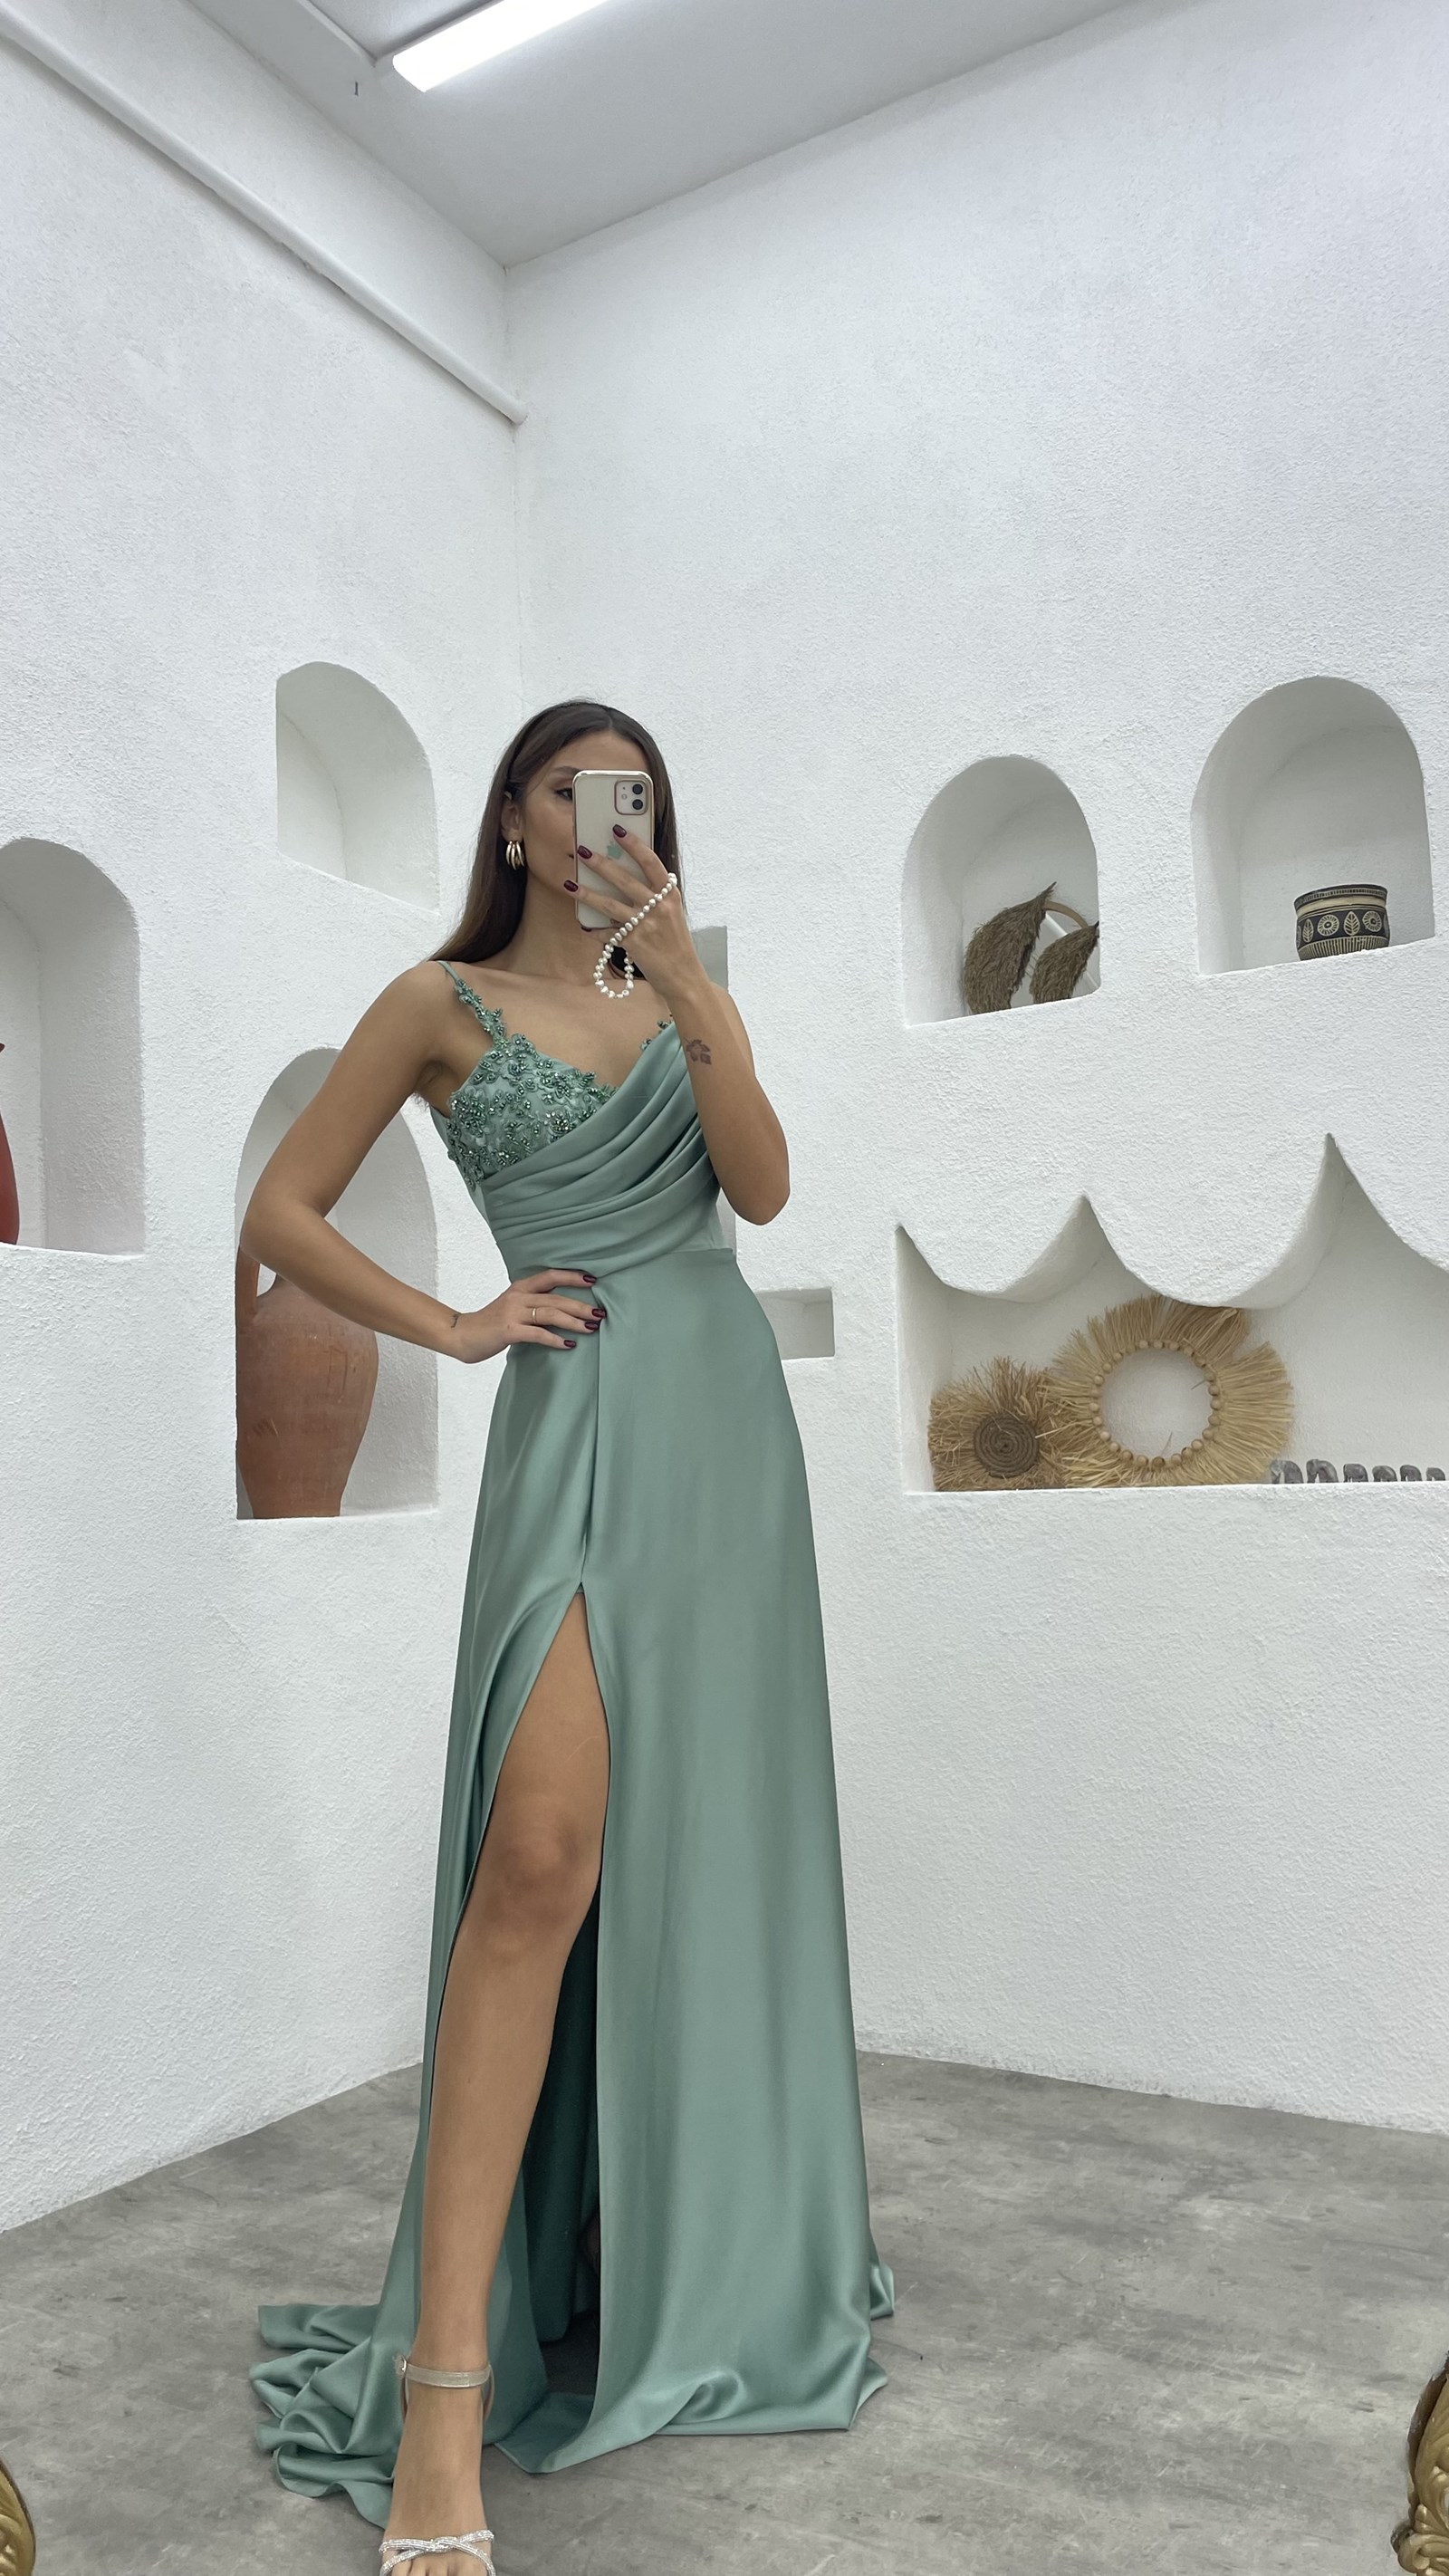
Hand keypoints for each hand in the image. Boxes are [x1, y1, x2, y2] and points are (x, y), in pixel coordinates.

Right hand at [443, 1269, 604, 1362]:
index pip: (550, 1276)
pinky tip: (569, 1345)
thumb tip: (561, 1309)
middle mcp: (518, 1296)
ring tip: (591, 1327)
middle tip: (600, 1313)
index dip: (572, 1276)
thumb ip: (531, 1304)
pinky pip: (538, 1334)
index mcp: (520, 1288)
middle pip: (556, 1298)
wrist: (460, 1335)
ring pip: (550, 1313)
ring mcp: (513, 1313)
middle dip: (581, 1305)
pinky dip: (555, 1339)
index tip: (593, 1280)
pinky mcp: (509, 1331)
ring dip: (573, 1321)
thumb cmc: (489, 1324)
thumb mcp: (511, 1306)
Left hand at [572, 826, 702, 1004]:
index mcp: (670, 895)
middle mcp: (658, 907)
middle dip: (600, 863)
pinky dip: (594, 930)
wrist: (683, 976)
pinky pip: (607, 933)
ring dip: (587, 894)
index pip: (650, 862)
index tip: (617, 830)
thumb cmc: (676, 943)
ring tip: (569, 884)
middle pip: (624, 879)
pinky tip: (584, 925)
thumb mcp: (672, 914)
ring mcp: (645, 925)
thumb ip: (655, 896)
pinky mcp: (633, 944)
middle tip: (582, 851)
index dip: (633, 844)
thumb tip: (626, 878)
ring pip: (609, 904)